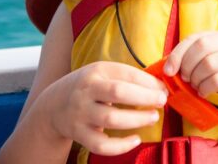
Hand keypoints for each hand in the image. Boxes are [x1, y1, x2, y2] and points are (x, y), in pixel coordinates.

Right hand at [44, 61, 167, 155]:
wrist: (54, 104)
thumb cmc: (90, 87)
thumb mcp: (104, 73)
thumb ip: (129, 77)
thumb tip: (161, 86)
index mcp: (97, 71)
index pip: (126, 74)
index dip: (148, 82)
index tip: (163, 89)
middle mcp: (87, 90)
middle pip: (118, 92)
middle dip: (145, 97)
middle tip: (161, 101)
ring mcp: (81, 113)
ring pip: (111, 118)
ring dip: (136, 119)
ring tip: (153, 117)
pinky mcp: (79, 134)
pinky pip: (101, 144)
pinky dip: (121, 146)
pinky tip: (135, 139)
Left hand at [164, 31, 217, 115]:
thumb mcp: (213, 65)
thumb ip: (196, 60)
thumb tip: (169, 66)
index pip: (196, 37)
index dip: (178, 53)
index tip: (169, 70)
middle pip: (202, 46)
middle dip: (187, 65)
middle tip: (185, 80)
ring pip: (210, 63)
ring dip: (197, 79)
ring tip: (197, 87)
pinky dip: (206, 88)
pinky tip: (205, 93)